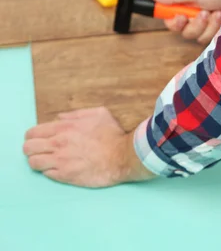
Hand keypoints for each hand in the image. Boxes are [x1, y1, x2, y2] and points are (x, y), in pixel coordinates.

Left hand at [23, 106, 157, 187]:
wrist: (122, 156)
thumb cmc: (112, 134)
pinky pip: (46, 174)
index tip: (38, 138)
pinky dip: (48, 171)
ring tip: (46, 161)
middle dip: (31, 148)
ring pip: (33, 163)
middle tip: (40, 150)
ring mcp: (60, 161)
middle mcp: (58, 144)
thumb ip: (76, 114)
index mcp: (64, 127)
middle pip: (28, 148)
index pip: (33, 132)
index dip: (33, 136)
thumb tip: (60, 117)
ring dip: (38, 161)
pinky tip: (58, 168)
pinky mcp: (66, 176)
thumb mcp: (98, 113)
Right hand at [150, 0, 220, 44]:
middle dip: (194, 24)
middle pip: (184, 32)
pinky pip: (209, 38)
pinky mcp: (217, 32)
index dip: (173, 22)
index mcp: (185, 6)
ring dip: (207, 24)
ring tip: (216, 12)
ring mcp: (206, 26)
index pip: (171, 21)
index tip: (181, 17)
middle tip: (203, 13)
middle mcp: (194, 17)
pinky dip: (215, 27)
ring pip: (197, 36)